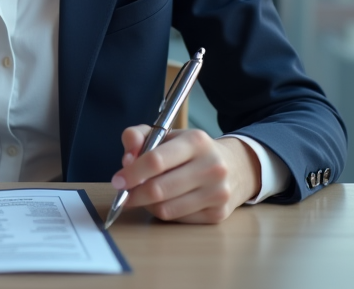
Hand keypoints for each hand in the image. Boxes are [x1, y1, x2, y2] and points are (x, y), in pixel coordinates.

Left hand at [111, 126, 260, 223]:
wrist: (235, 167)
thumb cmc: (191, 151)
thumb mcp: (166, 135)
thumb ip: (138, 137)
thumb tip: (127, 158)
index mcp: (196, 141)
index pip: (156, 160)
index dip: (132, 173)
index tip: (117, 180)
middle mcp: (212, 167)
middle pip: (159, 189)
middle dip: (134, 194)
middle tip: (124, 194)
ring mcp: (218, 193)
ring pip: (166, 208)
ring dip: (147, 205)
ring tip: (144, 196)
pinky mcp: (218, 214)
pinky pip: (178, 219)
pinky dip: (164, 212)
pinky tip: (165, 201)